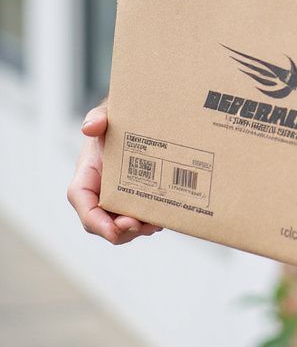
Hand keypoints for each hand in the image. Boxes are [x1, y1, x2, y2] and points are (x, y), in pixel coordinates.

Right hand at [67, 104, 161, 243]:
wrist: (135, 122)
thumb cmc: (116, 122)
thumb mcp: (106, 116)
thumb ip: (97, 118)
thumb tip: (91, 127)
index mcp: (85, 177)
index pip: (83, 203)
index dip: (96, 221)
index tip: (114, 229)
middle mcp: (97, 193)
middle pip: (102, 223)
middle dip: (120, 231)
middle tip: (140, 224)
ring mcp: (115, 199)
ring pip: (120, 226)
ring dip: (137, 230)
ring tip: (155, 224)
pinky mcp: (133, 200)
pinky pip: (137, 219)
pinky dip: (148, 222)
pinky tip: (163, 217)